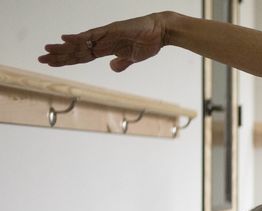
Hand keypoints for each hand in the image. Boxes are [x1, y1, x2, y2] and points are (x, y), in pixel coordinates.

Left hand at [38, 13, 167, 71]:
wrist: (160, 31)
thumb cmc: (149, 42)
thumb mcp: (133, 58)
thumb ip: (122, 63)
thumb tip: (112, 67)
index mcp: (106, 48)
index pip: (82, 55)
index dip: (67, 60)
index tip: (52, 63)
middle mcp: (101, 40)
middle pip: (76, 50)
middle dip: (59, 55)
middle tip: (41, 58)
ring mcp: (105, 35)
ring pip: (80, 43)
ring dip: (63, 48)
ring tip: (47, 50)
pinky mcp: (111, 31)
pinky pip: (91, 35)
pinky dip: (78, 37)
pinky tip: (65, 39)